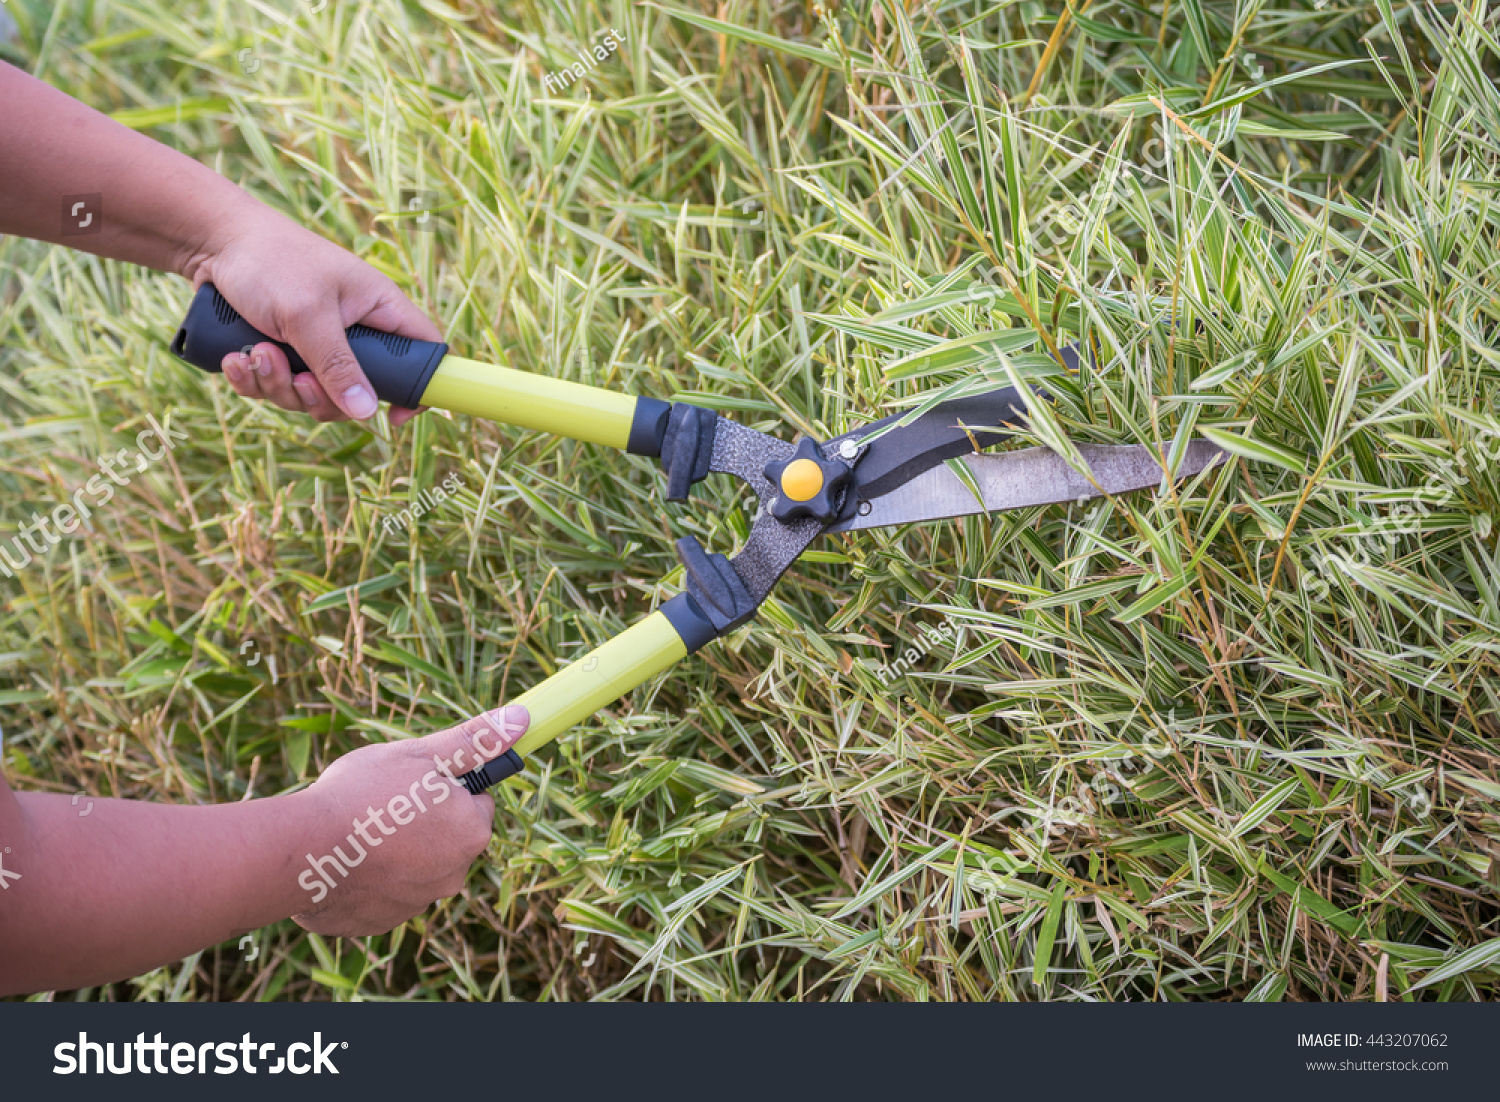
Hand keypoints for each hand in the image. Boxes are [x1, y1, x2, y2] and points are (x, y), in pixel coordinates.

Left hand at [189, 203, 441, 424]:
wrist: (211, 239)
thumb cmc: (270, 260)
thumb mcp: (307, 315)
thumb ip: (337, 365)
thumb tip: (366, 413)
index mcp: (379, 309)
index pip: (423, 353)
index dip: (418, 388)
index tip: (392, 416)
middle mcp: (354, 329)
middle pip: (359, 391)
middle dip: (319, 396)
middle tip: (296, 379)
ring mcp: (316, 343)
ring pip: (312, 394)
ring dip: (277, 385)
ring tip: (254, 353)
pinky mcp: (283, 350)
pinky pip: (277, 387)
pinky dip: (254, 380)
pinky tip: (234, 360)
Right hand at [290, 704, 527, 936]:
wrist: (302, 852)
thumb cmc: (363, 795)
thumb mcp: (422, 755)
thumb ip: (475, 741)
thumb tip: (520, 720)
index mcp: (471, 833)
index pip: (476, 803)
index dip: (447, 787)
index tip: (416, 781)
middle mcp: (454, 876)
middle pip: (447, 838)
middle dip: (423, 820)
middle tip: (383, 803)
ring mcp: (416, 904)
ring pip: (416, 866)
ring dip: (397, 850)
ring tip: (361, 830)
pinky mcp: (380, 923)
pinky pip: (384, 893)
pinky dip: (371, 877)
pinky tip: (347, 859)